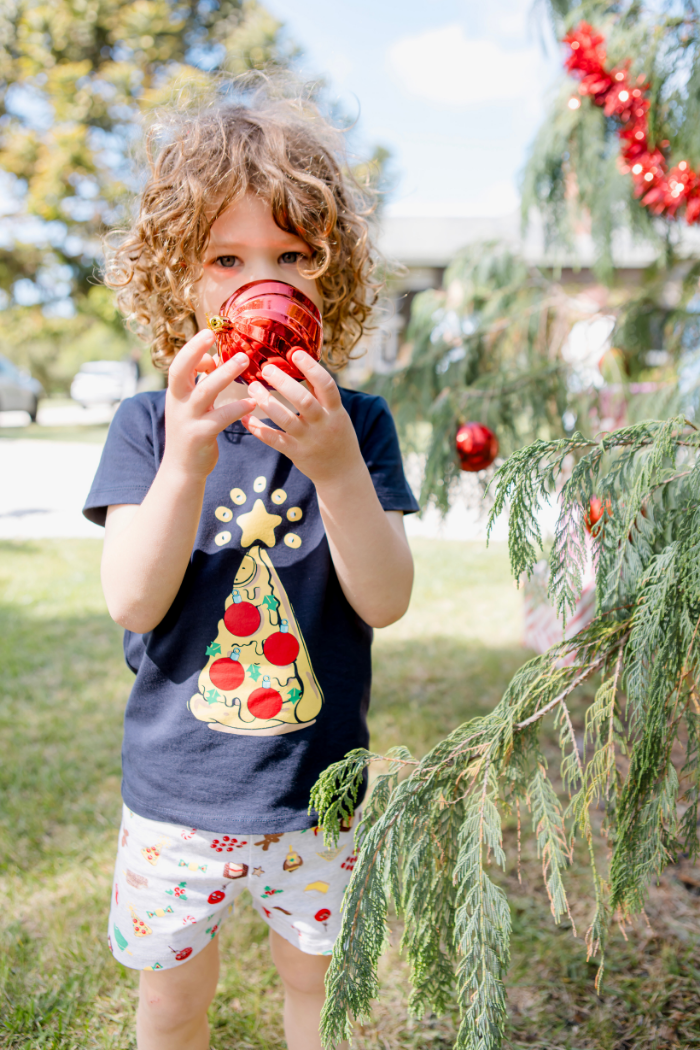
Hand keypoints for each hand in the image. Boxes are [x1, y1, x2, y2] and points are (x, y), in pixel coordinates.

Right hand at [164, 330, 255, 479]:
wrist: (182, 469)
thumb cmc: (192, 431)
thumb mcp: (191, 405)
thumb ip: (200, 383)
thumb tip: (214, 360)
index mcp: (175, 394)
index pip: (178, 364)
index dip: (192, 349)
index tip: (209, 336)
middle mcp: (178, 403)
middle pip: (181, 371)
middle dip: (197, 352)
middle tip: (214, 334)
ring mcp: (187, 419)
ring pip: (205, 392)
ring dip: (224, 374)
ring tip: (244, 360)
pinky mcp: (200, 435)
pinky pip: (220, 418)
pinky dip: (236, 408)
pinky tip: (252, 403)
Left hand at [242, 350, 361, 486]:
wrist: (341, 472)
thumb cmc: (336, 435)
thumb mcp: (336, 413)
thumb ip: (320, 394)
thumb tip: (301, 363)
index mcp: (335, 410)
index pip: (326, 385)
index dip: (312, 368)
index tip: (295, 353)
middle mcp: (323, 424)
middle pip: (304, 401)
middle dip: (284, 384)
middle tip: (266, 369)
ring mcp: (309, 440)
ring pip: (285, 419)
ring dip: (266, 402)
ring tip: (252, 388)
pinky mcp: (296, 453)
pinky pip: (274, 440)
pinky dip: (258, 428)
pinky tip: (245, 418)